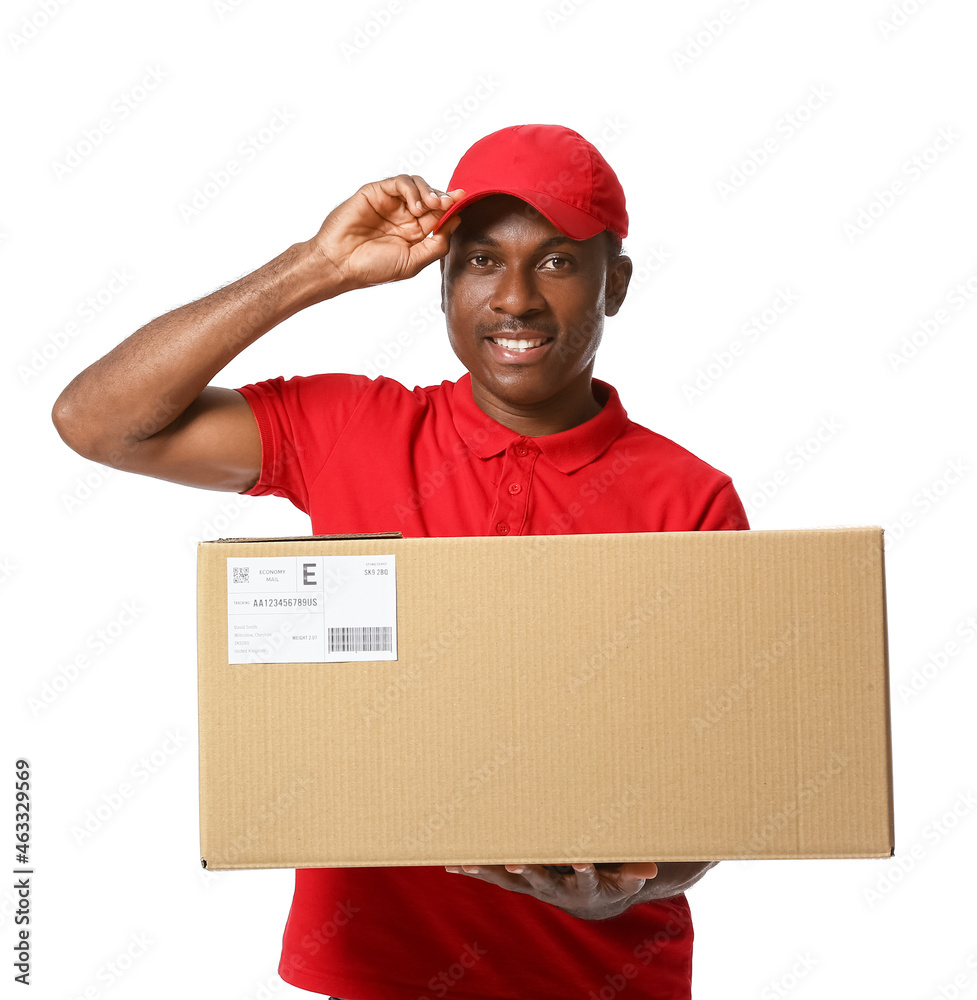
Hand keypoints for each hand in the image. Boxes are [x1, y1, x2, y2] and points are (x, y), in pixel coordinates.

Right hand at [307, 175, 464, 292]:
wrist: (340, 264)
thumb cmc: (373, 268)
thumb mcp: (413, 262)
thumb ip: (436, 245)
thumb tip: (456, 222)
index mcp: (414, 233)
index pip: (439, 215)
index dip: (451, 207)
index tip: (462, 201)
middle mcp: (403, 216)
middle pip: (430, 196)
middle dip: (443, 197)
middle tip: (449, 202)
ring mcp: (390, 203)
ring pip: (417, 185)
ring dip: (429, 191)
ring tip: (431, 206)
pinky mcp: (376, 193)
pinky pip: (399, 182)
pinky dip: (412, 189)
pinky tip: (415, 206)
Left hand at [444, 862, 658, 920]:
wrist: (595, 901)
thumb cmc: (612, 877)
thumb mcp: (626, 876)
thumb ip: (634, 871)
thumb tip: (649, 869)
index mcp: (585, 885)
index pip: (586, 878)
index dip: (583, 869)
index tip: (581, 859)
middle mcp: (555, 888)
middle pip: (539, 880)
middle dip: (527, 870)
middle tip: (514, 862)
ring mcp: (534, 885)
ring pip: (509, 878)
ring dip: (488, 870)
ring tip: (465, 862)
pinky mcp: (520, 880)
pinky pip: (494, 875)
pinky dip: (475, 869)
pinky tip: (451, 863)